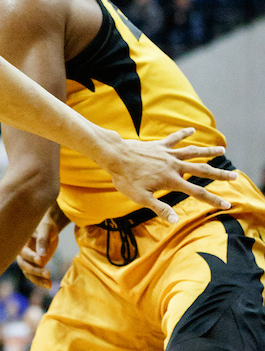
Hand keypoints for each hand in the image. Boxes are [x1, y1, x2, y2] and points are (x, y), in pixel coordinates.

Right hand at [17, 206, 67, 289]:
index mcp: (20, 242)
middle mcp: (21, 253)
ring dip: (38, 280)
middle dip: (35, 270)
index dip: (31, 257)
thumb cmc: (46, 225)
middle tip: (48, 273)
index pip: (23, 252)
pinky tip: (50, 285)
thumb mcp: (46, 229)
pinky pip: (35, 276)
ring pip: (29, 273)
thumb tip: (42, 255)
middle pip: (24, 265)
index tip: (41, 260)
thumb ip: (43, 240)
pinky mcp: (34, 266)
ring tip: (49, 284)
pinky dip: (41, 282)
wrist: (48, 229)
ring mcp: (27, 261)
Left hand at [103, 128, 234, 222]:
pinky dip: (184, 133)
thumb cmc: (125, 179)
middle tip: (235, 176)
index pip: (197, 192)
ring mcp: (168, 154)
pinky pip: (175, 139)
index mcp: (171, 180)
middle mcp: (174, 165)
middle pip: (202, 170)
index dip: (213, 199)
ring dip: (208, 151)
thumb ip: (159, 208)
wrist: (115, 156)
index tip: (226, 204)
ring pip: (193, 151)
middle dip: (219, 174)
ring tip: (223, 149)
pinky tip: (192, 130)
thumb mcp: (140, 198)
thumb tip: (175, 220)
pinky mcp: (160, 145)